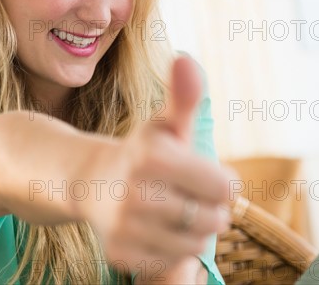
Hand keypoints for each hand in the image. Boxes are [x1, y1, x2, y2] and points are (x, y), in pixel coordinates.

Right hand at [80, 56, 231, 274]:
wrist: (92, 182)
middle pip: (214, 219)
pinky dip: (172, 248)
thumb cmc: (143, 153)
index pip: (225, 187)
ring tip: (175, 212)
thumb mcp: (166, 125)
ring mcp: (126, 227)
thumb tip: (186, 58)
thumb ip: (184, 96)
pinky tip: (157, 230)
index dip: (221, 182)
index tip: (205, 175)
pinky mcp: (120, 255)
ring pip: (195, 243)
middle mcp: (136, 193)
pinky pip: (172, 261)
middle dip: (210, 208)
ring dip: (194, 230)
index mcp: (154, 157)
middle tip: (189, 195)